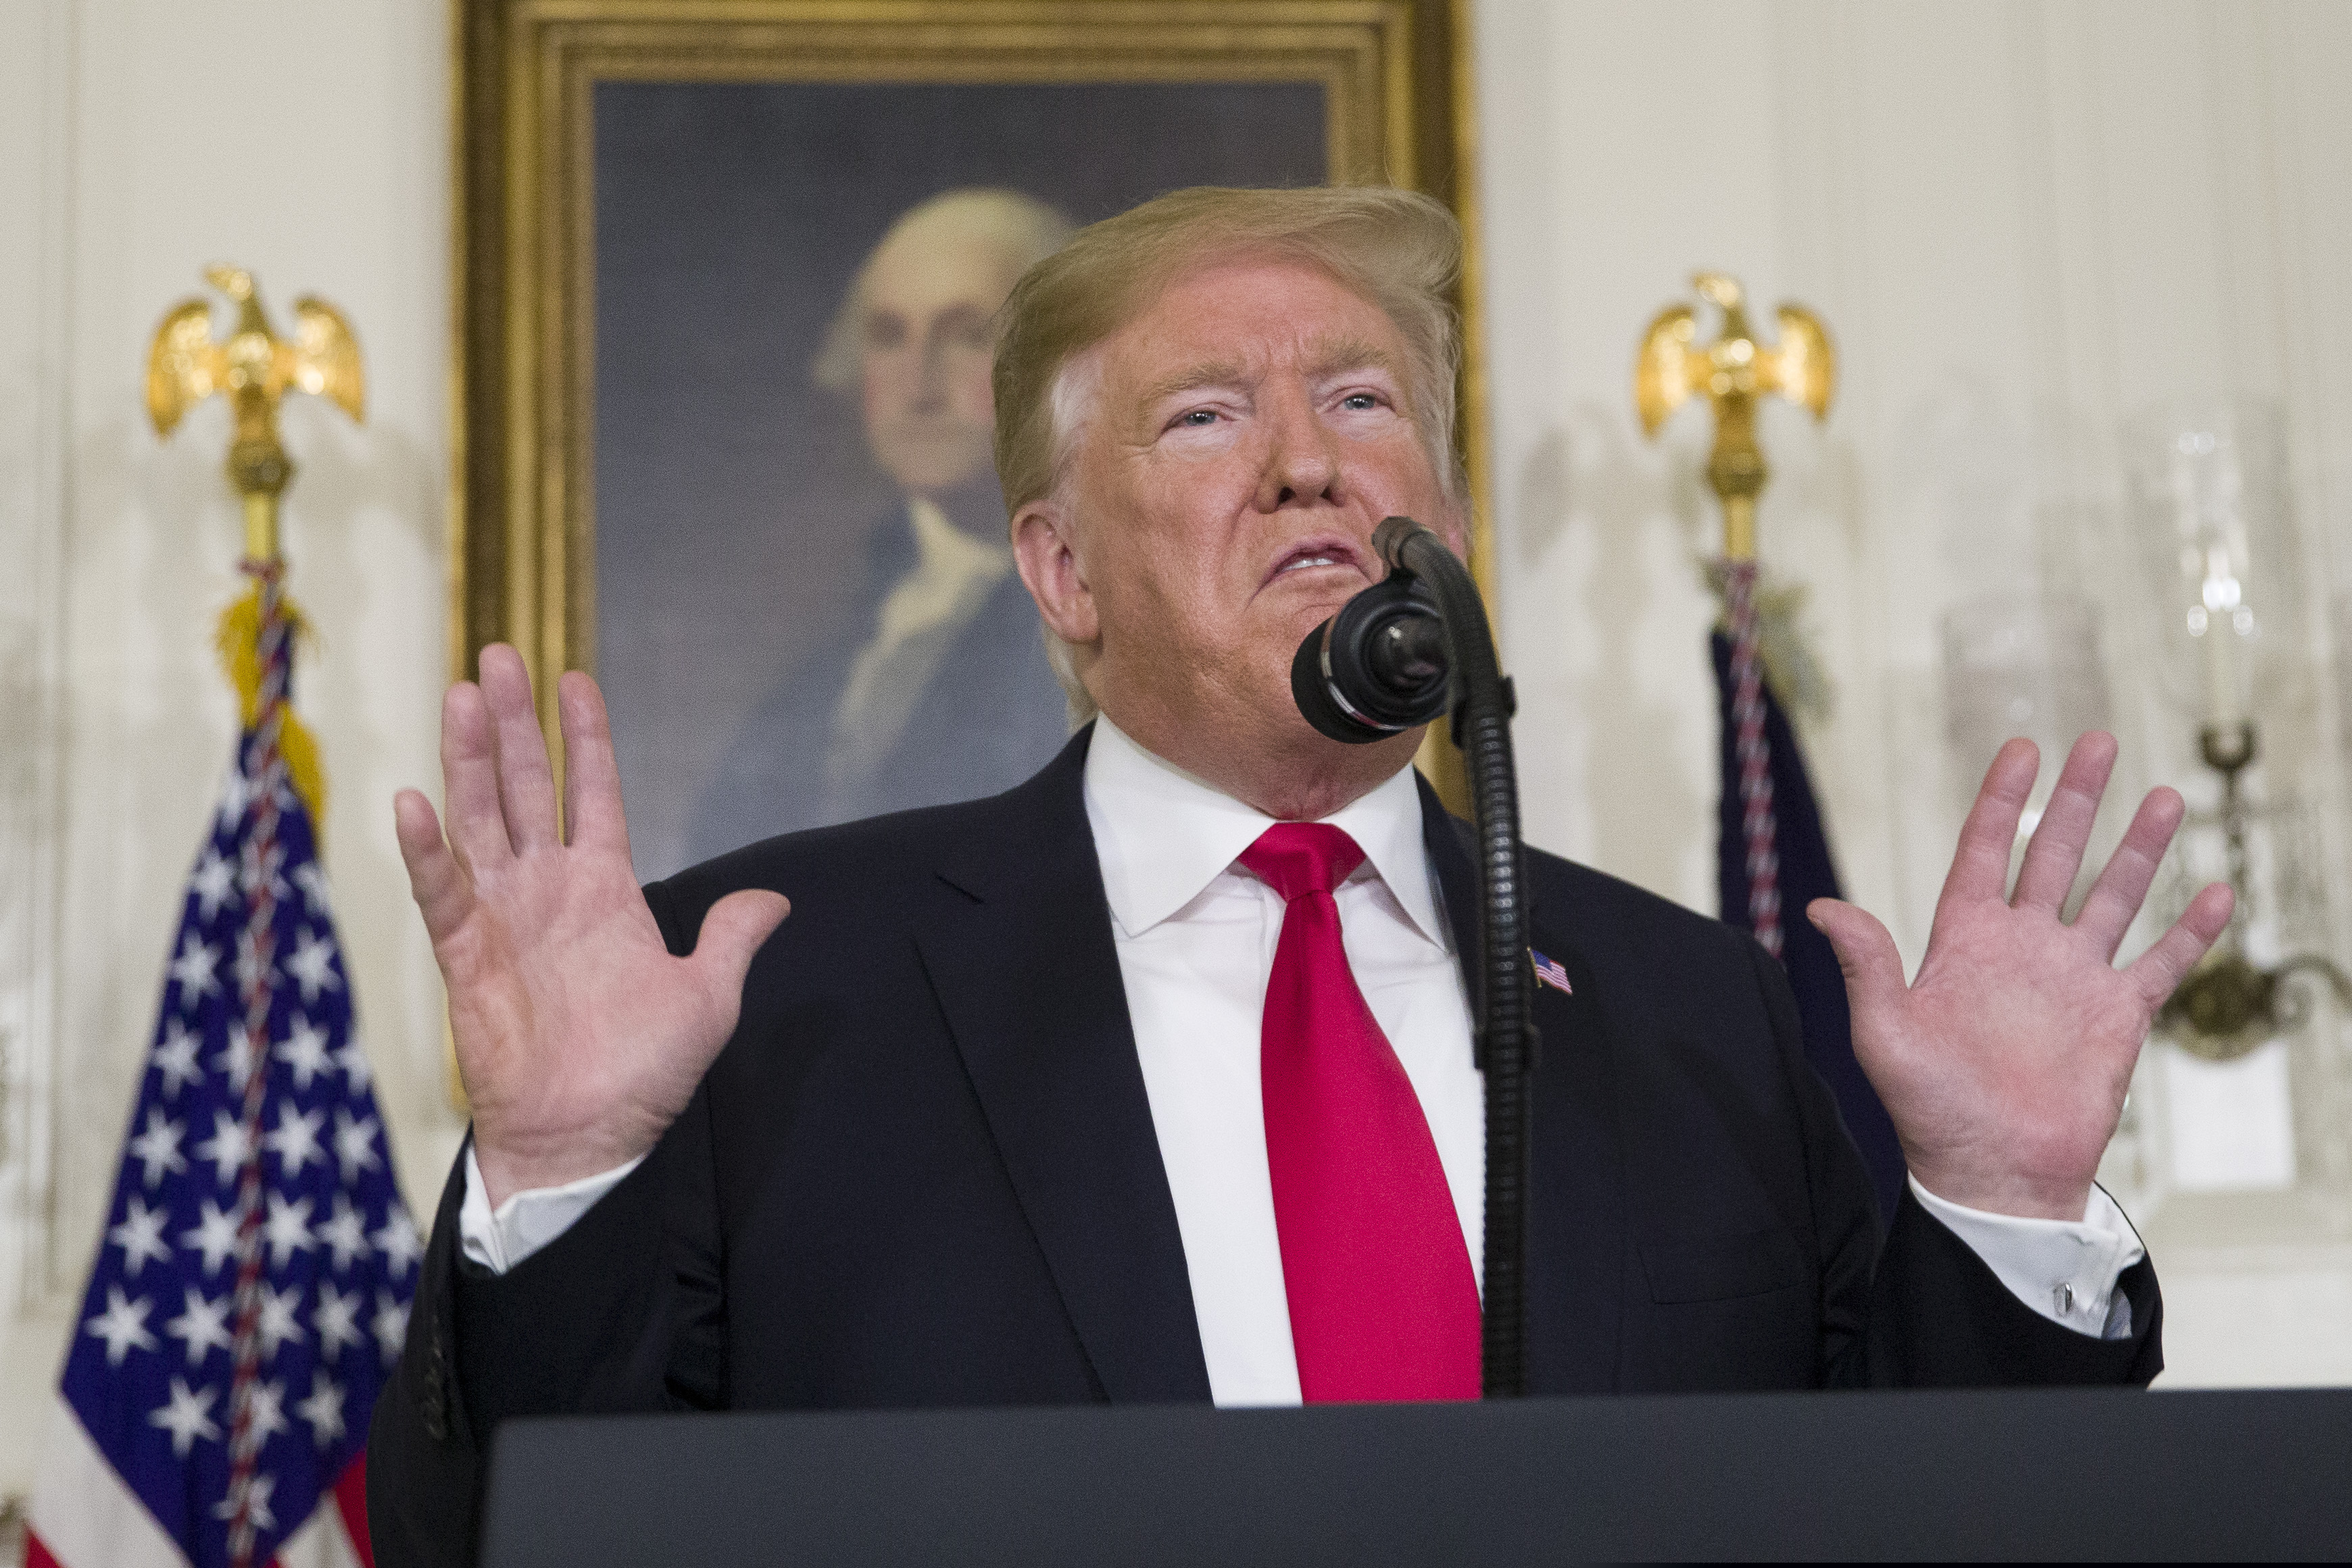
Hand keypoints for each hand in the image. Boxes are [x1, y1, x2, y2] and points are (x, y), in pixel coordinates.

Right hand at [393, 646, 788, 1206]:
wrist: (591, 1139)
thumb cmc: (645, 1075)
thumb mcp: (709, 998)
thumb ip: (732, 938)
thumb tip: (773, 899)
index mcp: (606, 890)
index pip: (595, 793)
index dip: (586, 738)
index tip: (576, 678)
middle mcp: (549, 890)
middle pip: (527, 787)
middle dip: (515, 723)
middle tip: (498, 654)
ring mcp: (503, 918)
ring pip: (480, 820)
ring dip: (469, 760)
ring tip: (463, 695)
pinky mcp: (465, 957)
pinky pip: (443, 894)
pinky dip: (428, 851)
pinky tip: (415, 801)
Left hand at [1808, 732, 2231, 1220]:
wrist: (1993, 1174)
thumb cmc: (1930, 1111)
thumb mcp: (1884, 1034)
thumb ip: (1867, 966)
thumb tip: (1821, 908)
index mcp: (1964, 942)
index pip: (1986, 851)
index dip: (2003, 800)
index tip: (2023, 748)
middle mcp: (2022, 949)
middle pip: (2055, 856)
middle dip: (2078, 801)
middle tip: (2100, 741)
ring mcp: (2073, 978)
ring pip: (2114, 896)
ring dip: (2140, 849)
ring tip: (2167, 797)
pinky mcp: (2117, 1016)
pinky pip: (2162, 962)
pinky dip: (2191, 930)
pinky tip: (2214, 891)